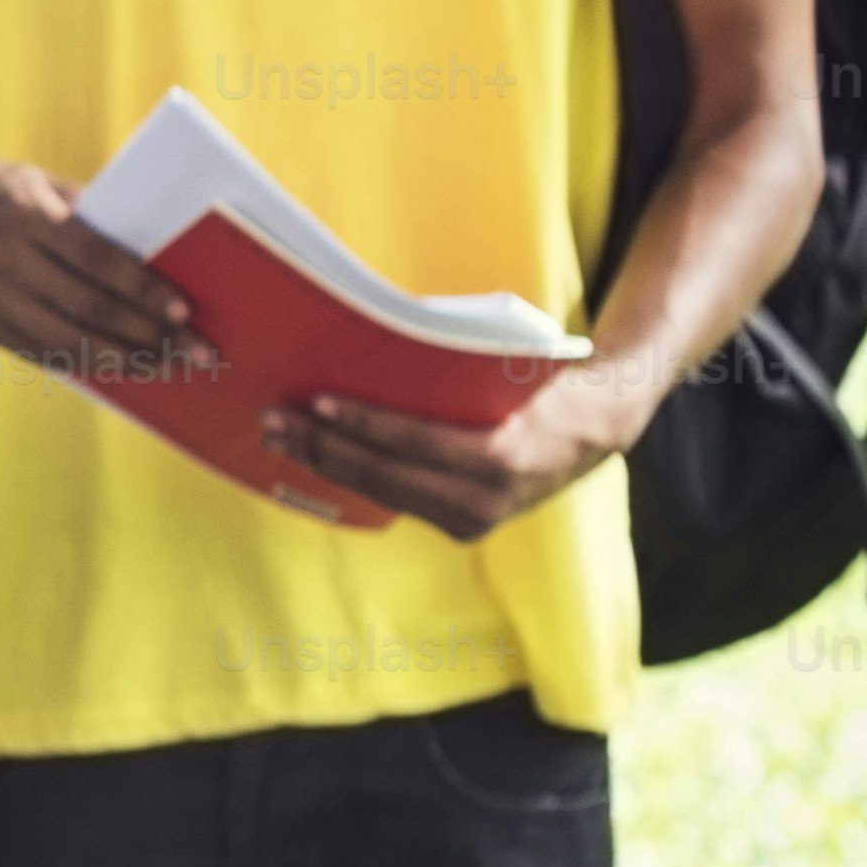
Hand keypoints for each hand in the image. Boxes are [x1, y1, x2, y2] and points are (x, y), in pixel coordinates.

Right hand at [0, 143, 205, 383]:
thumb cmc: (9, 192)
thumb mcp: (48, 185)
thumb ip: (95, 219)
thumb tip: (162, 261)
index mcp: (22, 215)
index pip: (94, 259)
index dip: (142, 289)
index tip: (184, 310)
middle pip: (85, 308)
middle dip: (147, 335)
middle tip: (194, 351)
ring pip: (63, 342)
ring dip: (122, 360)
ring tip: (164, 366)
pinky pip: (39, 353)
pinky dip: (84, 364)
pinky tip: (119, 365)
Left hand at [263, 361, 650, 541]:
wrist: (594, 434)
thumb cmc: (545, 387)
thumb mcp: (512, 370)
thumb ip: (458, 368)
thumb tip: (380, 338)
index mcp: (504, 456)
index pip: (417, 442)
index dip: (363, 424)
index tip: (318, 402)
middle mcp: (485, 500)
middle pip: (385, 473)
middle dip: (322, 445)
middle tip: (273, 417)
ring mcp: (471, 520)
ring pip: (380, 492)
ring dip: (322, 463)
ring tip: (277, 436)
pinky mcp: (459, 527)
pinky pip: (393, 499)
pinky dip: (350, 476)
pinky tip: (312, 455)